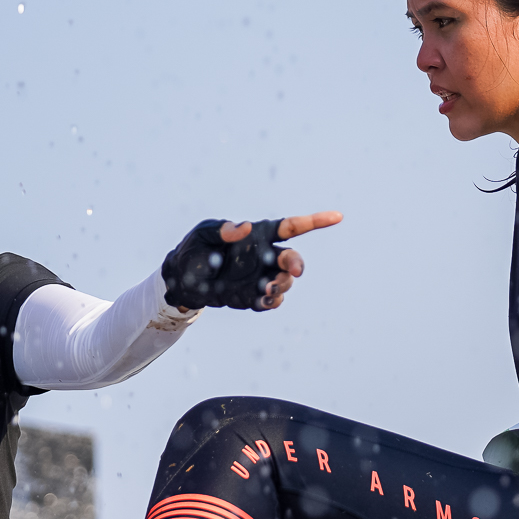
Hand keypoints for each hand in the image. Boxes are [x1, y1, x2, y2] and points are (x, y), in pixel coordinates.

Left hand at [162, 211, 341, 310]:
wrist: (181, 281)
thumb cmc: (194, 250)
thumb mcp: (202, 234)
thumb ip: (221, 229)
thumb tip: (242, 228)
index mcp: (258, 235)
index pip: (291, 227)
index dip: (315, 221)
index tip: (337, 217)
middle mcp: (265, 256)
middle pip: (292, 259)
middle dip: (296, 264)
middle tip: (291, 270)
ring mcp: (261, 278)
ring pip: (285, 282)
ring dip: (281, 285)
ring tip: (266, 289)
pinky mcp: (253, 297)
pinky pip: (271, 301)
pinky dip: (272, 301)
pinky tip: (263, 300)